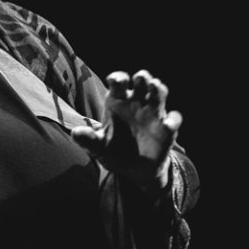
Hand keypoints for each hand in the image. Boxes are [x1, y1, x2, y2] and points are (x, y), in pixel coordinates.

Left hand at [71, 69, 182, 193]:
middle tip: (140, 78)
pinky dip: (172, 119)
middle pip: (141, 82)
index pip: (118, 82)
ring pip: (159, 93)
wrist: (134, 171)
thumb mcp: (99, 147)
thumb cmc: (114, 151)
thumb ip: (89, 140)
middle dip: (142, 77)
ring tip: (156, 87)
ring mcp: (153, 113)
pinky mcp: (167, 128)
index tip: (116, 80)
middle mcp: (136, 102)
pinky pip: (173, 119)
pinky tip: (167, 124)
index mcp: (118, 101)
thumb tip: (75, 133)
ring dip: (159, 88)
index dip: (118, 78)